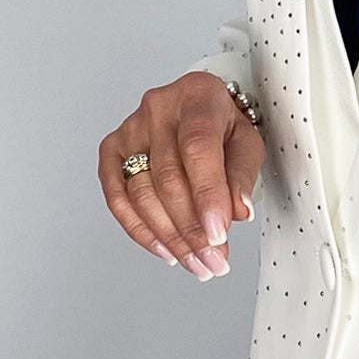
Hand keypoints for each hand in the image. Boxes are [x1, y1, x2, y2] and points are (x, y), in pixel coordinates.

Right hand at [98, 71, 263, 279]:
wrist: (198, 109)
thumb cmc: (223, 125)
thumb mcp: (247, 142)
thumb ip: (242, 175)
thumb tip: (237, 211)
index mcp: (197, 96)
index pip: (198, 148)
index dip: (207, 195)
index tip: (218, 234)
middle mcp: (158, 108)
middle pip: (168, 178)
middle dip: (192, 229)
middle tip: (212, 259)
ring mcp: (130, 129)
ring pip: (142, 193)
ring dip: (169, 237)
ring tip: (195, 262)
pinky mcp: (111, 150)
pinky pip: (117, 198)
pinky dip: (140, 230)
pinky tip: (165, 249)